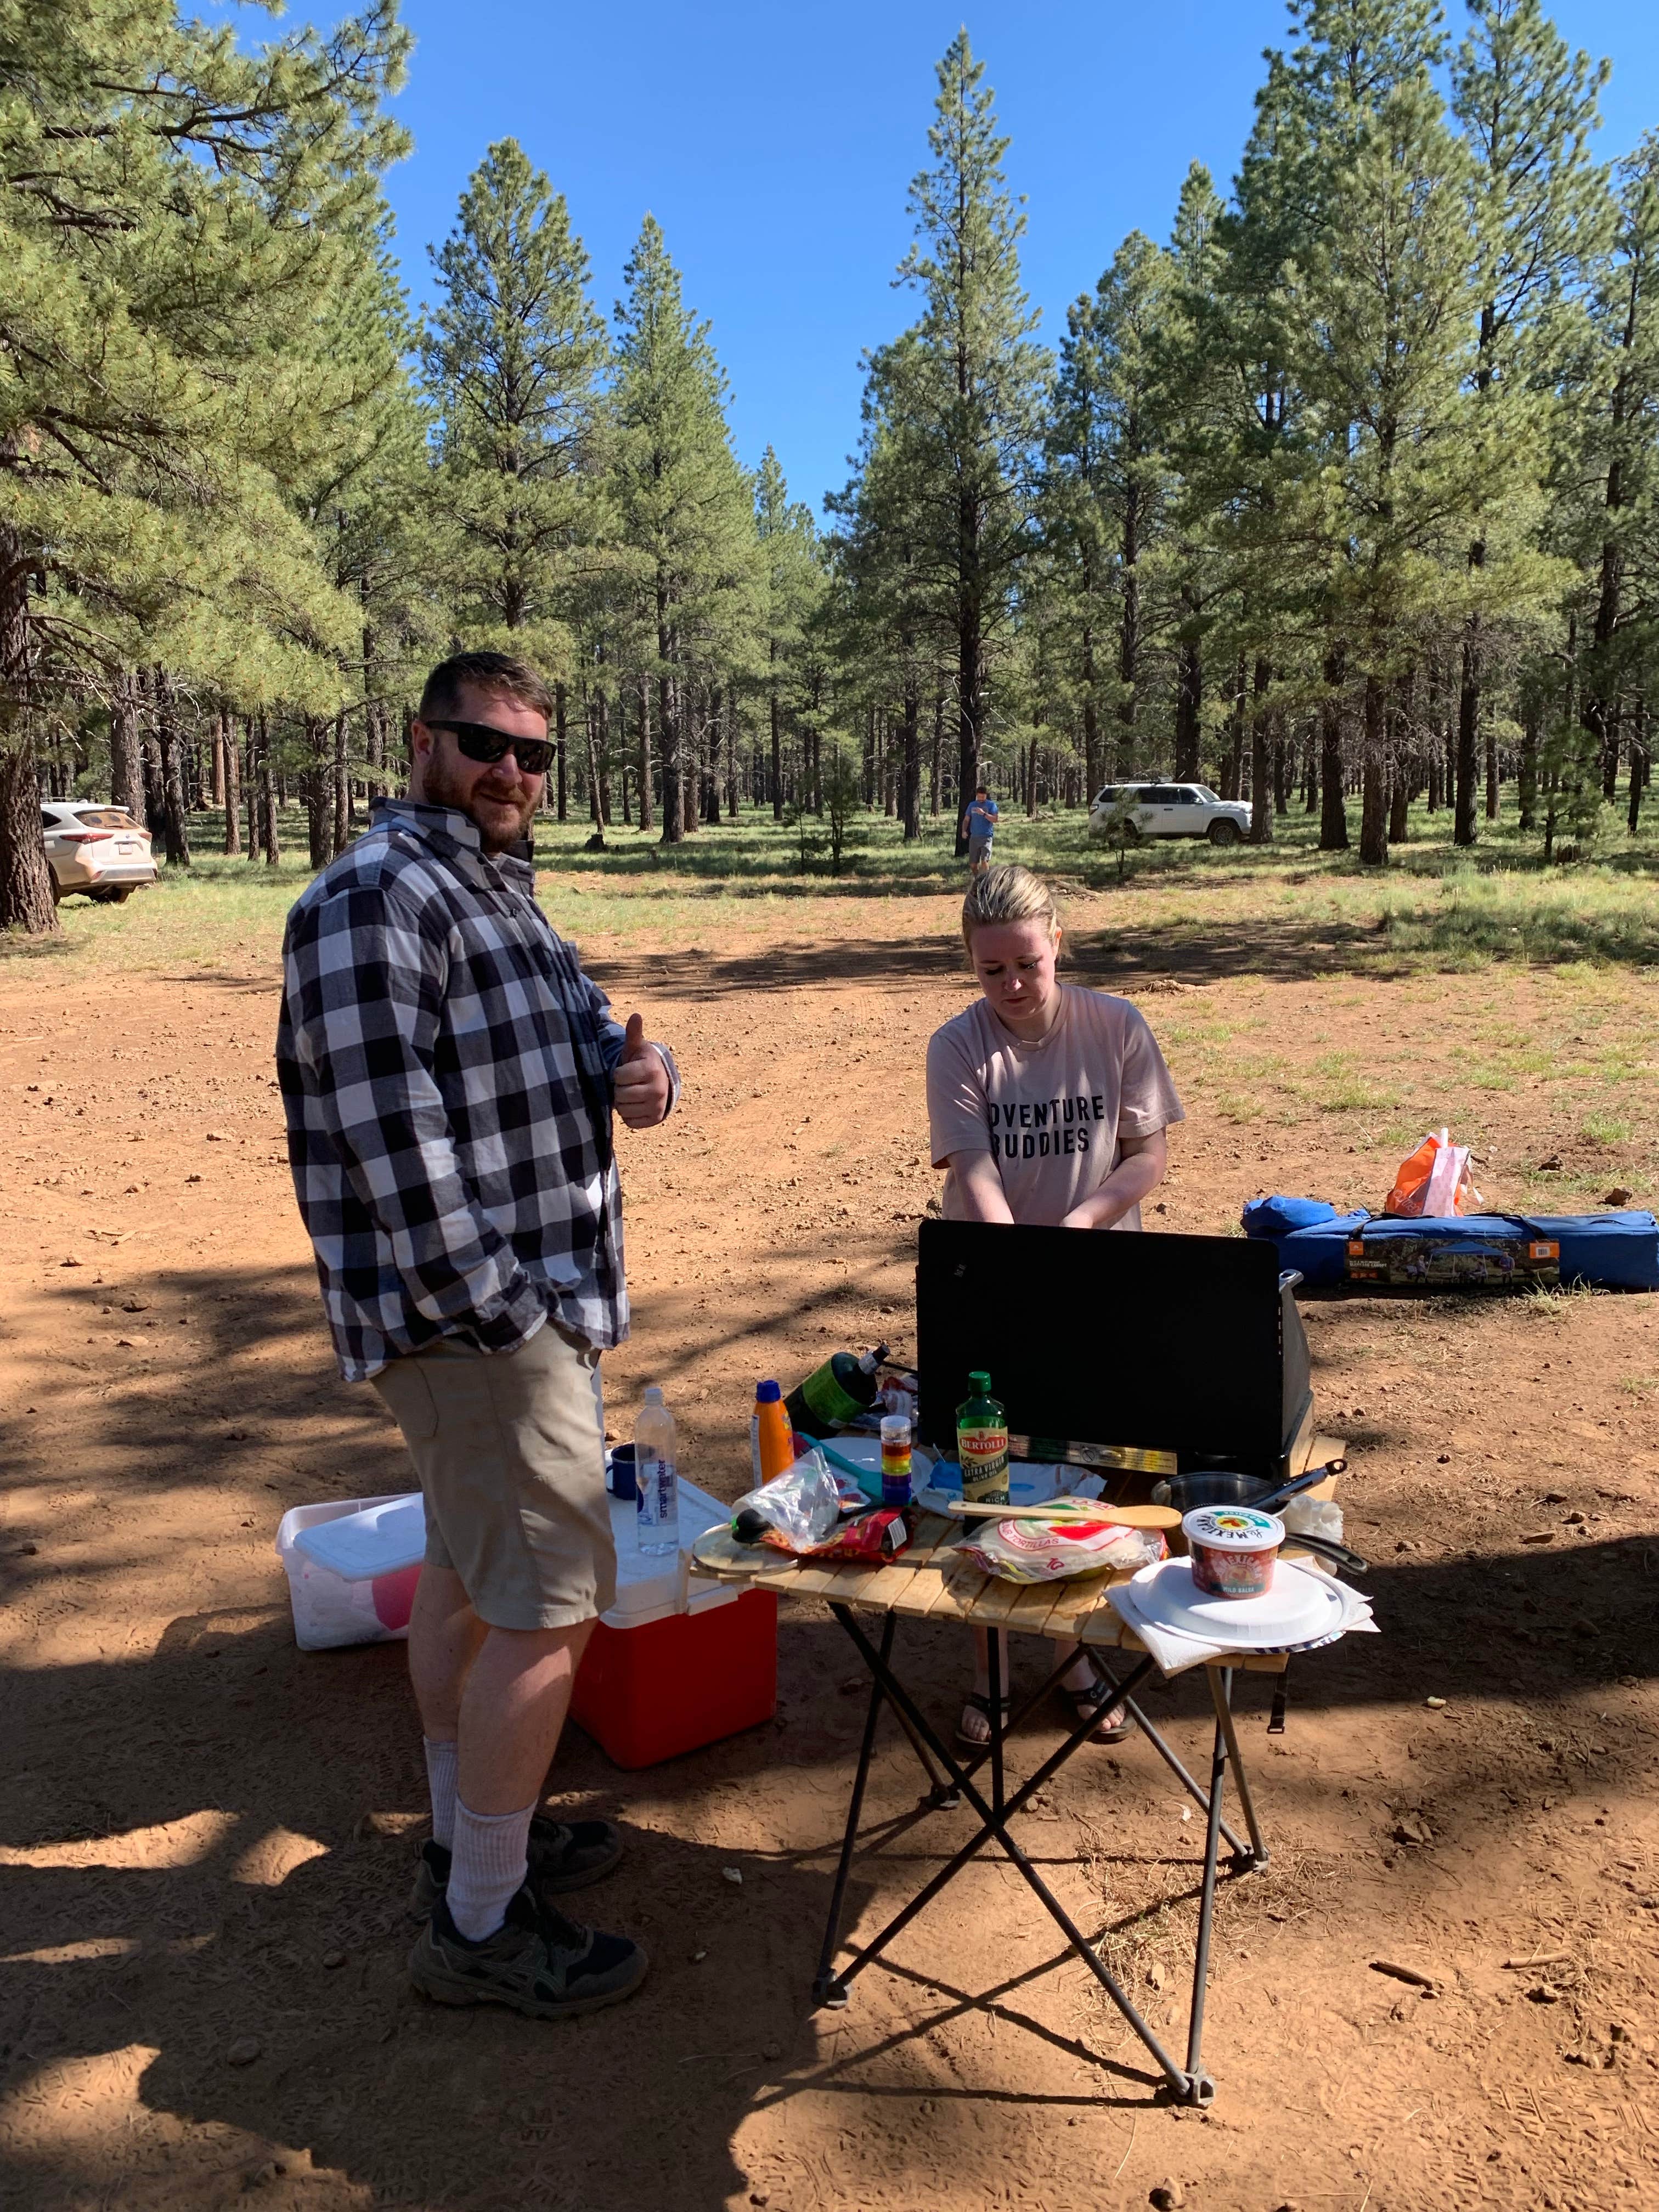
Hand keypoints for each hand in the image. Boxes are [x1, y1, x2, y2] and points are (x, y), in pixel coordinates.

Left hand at [612, 1012, 670, 1128]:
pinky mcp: (655, 1119)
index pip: (618, 1076)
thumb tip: (636, 1015)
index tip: (627, 1070)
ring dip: (623, 1103)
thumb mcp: (637, 1049)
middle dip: (620, 1089)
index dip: (618, 1074)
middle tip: (628, 1084)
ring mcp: (657, 1106)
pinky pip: (630, 1122)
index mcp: (651, 1069)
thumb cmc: (643, 1063)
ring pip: (623, 1110)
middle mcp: (657, 1089)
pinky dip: (629, 1115)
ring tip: (631, 1093)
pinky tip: (635, 1105)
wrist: (663, 1082)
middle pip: (620, 1095)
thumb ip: (633, 1034)